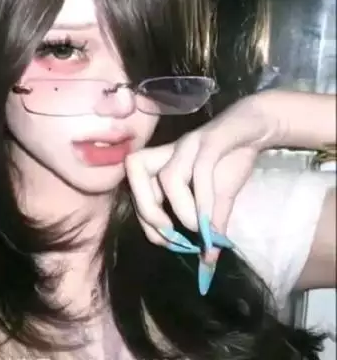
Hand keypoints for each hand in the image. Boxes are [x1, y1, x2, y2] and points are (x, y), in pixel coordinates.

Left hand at [125, 92, 279, 294]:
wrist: (256, 128)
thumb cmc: (229, 161)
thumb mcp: (219, 200)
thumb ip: (211, 226)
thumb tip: (209, 263)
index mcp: (162, 165)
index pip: (134, 189)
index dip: (146, 221)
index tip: (171, 243)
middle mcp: (168, 152)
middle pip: (134, 169)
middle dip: (148, 211)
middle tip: (172, 237)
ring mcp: (188, 144)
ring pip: (168, 175)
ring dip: (180, 209)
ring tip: (198, 229)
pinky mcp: (211, 140)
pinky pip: (201, 169)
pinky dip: (203, 199)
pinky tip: (211, 220)